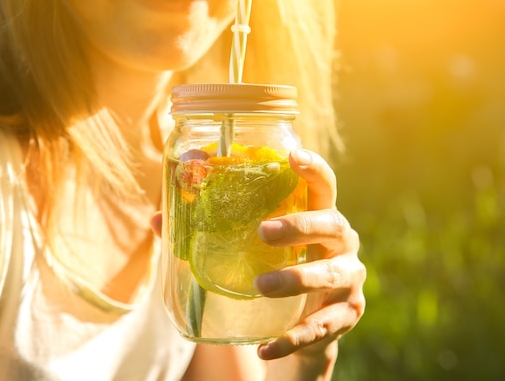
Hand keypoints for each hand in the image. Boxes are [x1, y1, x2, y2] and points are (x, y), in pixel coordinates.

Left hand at [150, 148, 365, 376]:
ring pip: (329, 276)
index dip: (313, 169)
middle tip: (263, 231)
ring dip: (295, 279)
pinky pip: (319, 328)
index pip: (323, 188)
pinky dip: (291, 338)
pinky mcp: (345, 317)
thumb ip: (211, 232)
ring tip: (260, 285)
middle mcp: (341, 245)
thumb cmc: (277, 272)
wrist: (306, 329)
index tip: (293, 156)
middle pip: (332, 226)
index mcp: (319, 220)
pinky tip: (265, 348)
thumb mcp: (255, 250)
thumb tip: (156, 220)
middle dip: (299, 226)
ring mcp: (348, 282)